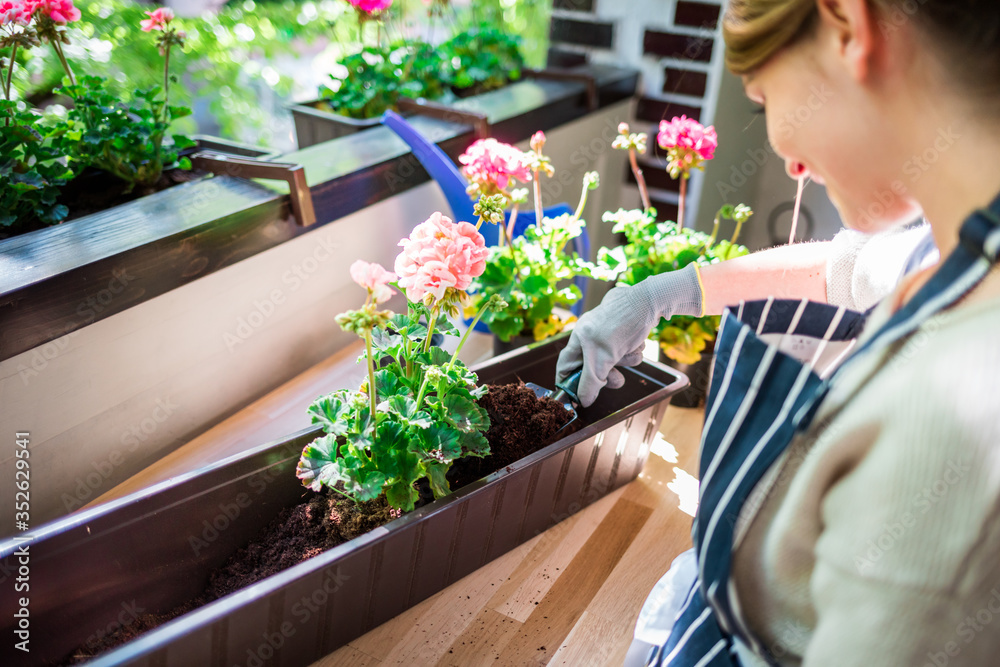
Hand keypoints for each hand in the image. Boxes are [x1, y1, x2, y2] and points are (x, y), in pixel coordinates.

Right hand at [556, 264, 702, 405]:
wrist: (649, 301)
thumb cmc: (622, 324)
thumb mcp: (604, 358)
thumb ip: (591, 381)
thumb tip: (583, 401)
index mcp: (579, 339)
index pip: (565, 366)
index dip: (568, 382)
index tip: (577, 397)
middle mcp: (590, 336)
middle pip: (592, 367)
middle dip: (607, 374)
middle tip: (617, 379)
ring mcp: (606, 334)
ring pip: (611, 361)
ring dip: (624, 361)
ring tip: (632, 352)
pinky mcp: (622, 333)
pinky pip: (624, 353)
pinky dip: (632, 352)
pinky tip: (638, 344)